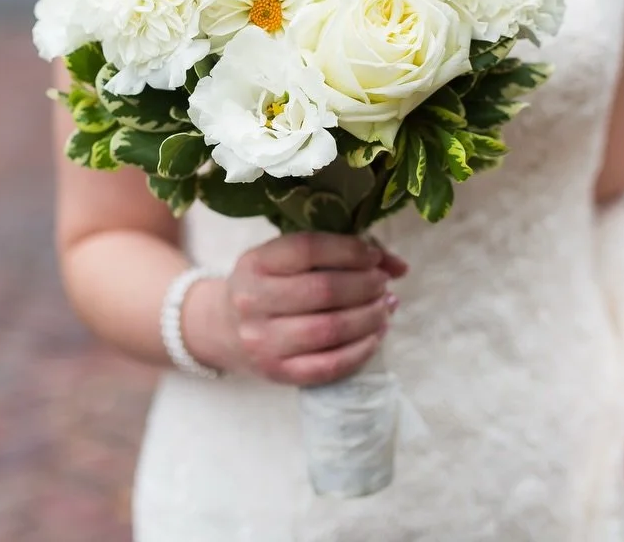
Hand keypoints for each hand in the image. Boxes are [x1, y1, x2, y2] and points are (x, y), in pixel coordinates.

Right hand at [223, 232, 405, 386]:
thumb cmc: (267, 286)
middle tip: (381, 283)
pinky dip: (362, 350)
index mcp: (255, 263)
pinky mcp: (278, 373)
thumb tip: (399, 265)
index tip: (373, 255)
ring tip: (385, 306)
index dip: (349, 250)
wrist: (224, 330)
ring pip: (330, 330)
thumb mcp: (286, 260)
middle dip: (365, 285)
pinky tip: (376, 335)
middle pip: (324, 291)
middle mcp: (253, 301)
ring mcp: (263, 342)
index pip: (308, 249)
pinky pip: (330, 366)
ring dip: (369, 316)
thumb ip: (339, 253)